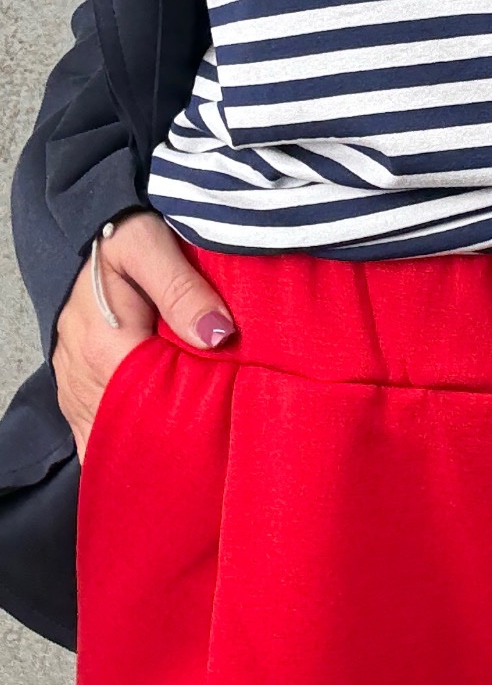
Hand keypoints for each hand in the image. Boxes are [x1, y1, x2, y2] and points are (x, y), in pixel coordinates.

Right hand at [51, 210, 236, 460]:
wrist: (87, 230)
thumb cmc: (121, 234)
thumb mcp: (150, 245)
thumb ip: (182, 289)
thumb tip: (218, 335)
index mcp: (104, 346)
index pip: (150, 405)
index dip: (188, 418)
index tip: (223, 421)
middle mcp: (82, 376)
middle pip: (131, 429)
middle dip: (171, 440)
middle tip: (213, 444)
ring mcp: (75, 387)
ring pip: (110, 438)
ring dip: (146, 446)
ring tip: (188, 455)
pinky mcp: (74, 390)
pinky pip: (92, 435)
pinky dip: (120, 445)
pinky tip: (151, 455)